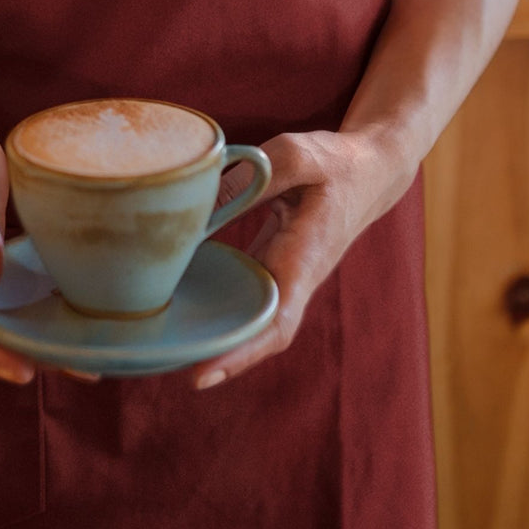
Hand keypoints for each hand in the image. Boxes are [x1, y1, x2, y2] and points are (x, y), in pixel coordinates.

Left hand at [186, 127, 416, 390]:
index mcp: (306, 258)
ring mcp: (283, 273)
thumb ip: (260, 173)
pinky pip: (242, 291)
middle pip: (256, 332)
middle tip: (164, 365)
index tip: (202, 373)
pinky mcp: (271, 261)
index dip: (240, 351)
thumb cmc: (337, 164)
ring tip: (160, 343)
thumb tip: (211, 196)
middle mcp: (294, 276)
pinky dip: (214, 302)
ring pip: (247, 315)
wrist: (369, 173)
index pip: (275, 320)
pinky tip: (175, 299)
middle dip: (217, 356)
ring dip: (212, 332)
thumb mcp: (303, 154)